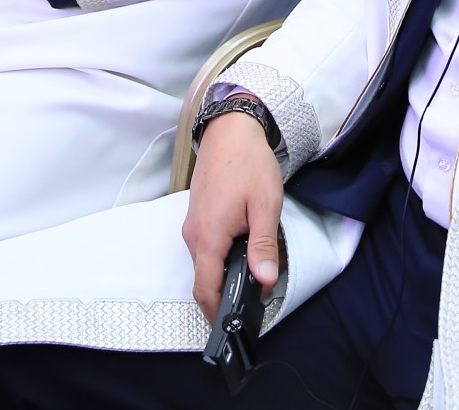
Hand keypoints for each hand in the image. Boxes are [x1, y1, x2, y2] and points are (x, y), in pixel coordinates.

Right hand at [184, 112, 282, 322]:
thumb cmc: (248, 164)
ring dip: (225, 276)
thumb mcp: (265, 205)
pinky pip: (206, 249)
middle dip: (226, 297)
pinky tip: (244, 252)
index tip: (234, 327)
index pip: (205, 290)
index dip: (218, 313)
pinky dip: (222, 259)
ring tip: (255, 275)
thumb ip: (264, 245)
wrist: (230, 130)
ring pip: (205, 265)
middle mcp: (193, 235)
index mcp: (208, 237)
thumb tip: (265, 280)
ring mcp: (193, 226)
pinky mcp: (198, 218)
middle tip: (255, 302)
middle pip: (204, 280)